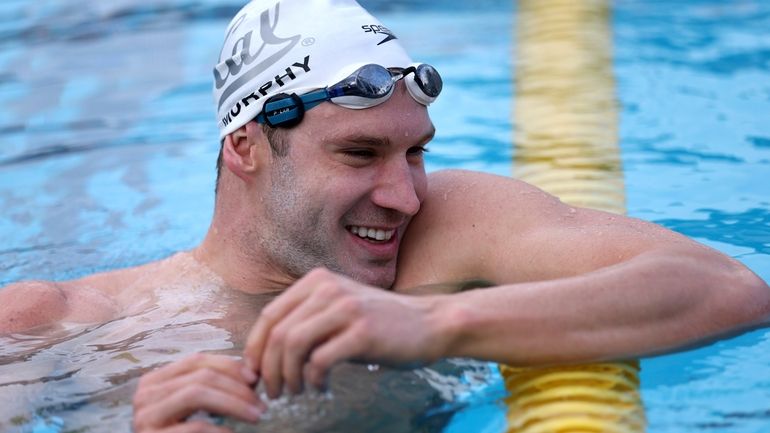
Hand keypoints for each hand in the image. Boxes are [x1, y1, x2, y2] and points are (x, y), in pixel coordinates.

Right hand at [132, 353, 264, 432]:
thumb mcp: (195, 406)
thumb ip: (213, 387)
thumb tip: (251, 376)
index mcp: (155, 380)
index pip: (197, 361)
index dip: (229, 366)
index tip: (254, 379)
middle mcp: (145, 394)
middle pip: (201, 377)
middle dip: (237, 388)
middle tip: (260, 404)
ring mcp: (144, 417)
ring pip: (197, 394)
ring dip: (234, 404)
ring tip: (255, 415)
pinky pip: (193, 427)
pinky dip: (218, 429)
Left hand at [243, 268, 448, 398]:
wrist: (430, 324)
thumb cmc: (381, 324)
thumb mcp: (339, 311)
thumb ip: (307, 322)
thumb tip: (265, 356)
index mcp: (318, 281)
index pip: (270, 316)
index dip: (255, 349)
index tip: (254, 374)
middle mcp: (328, 289)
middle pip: (277, 334)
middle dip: (268, 369)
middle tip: (273, 391)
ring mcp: (346, 309)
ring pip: (293, 346)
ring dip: (288, 377)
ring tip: (295, 392)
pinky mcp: (363, 332)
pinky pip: (320, 361)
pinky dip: (314, 381)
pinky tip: (322, 388)